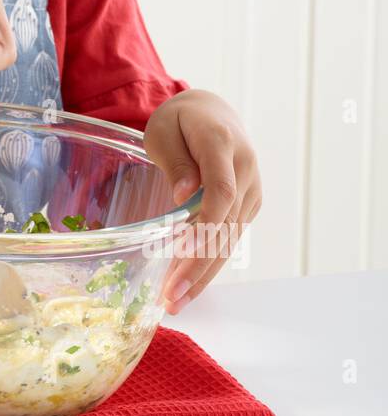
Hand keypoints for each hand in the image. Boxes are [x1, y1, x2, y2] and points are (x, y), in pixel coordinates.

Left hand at [142, 89, 262, 313]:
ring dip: (204, 274)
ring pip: (230, 238)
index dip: (204, 226)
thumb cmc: (179, 121)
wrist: (212, 112)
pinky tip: (189, 285)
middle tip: (172, 298)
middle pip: (225, 224)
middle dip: (198, 266)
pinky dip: (210, 262)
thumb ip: (175, 162)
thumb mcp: (163, 131)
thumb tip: (183, 196)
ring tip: (176, 303)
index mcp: (222, 145)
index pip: (220, 190)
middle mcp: (246, 169)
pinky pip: (230, 237)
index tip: (181, 255)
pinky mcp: (248, 204)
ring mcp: (251, 189)